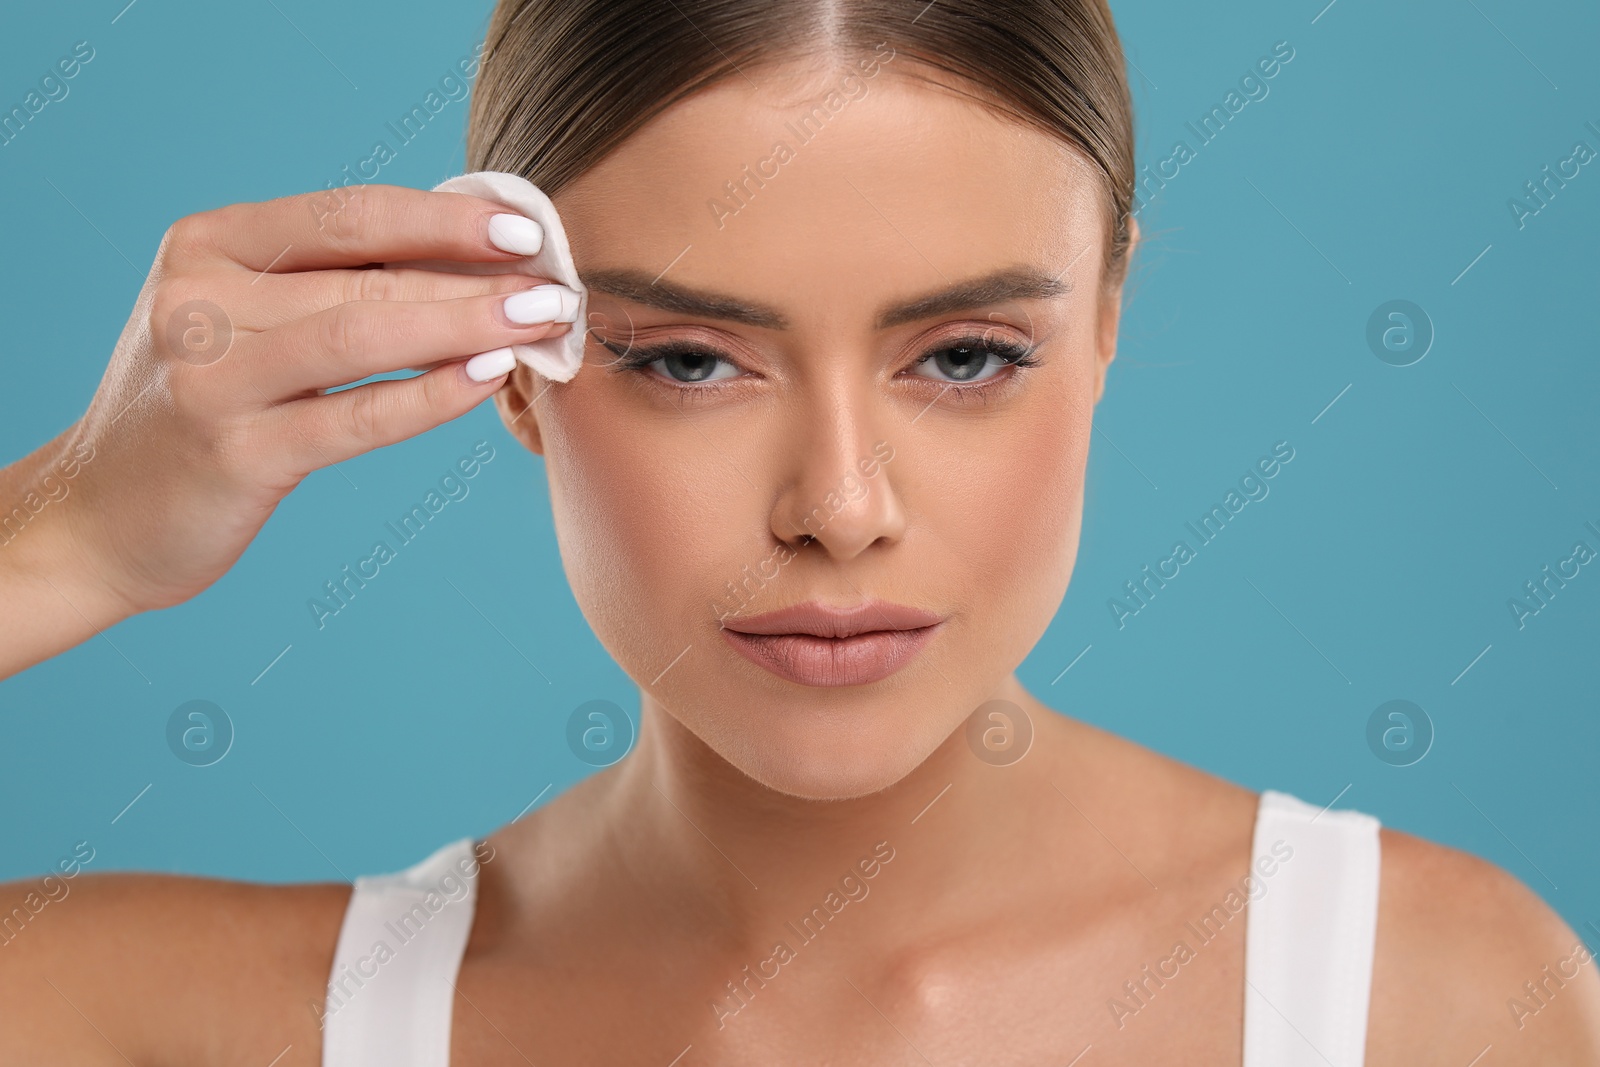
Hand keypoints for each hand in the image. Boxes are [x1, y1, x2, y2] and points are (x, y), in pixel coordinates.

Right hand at [0, 183, 577, 673]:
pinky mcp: (235, 453)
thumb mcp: (237, 320)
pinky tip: (489, 378)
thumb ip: (324, 284)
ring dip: (466, 324)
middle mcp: (200, 300)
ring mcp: (212, 378)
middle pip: (365, 273)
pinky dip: (431, 395)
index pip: (346, 215)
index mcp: (206, 245)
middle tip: (557, 286)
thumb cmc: (197, 407)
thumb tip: (469, 262)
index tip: (525, 228)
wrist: (97, 513)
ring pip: (363, 334)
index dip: (444, 219)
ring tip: (541, 323)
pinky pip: (356, 418)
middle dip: (475, 277)